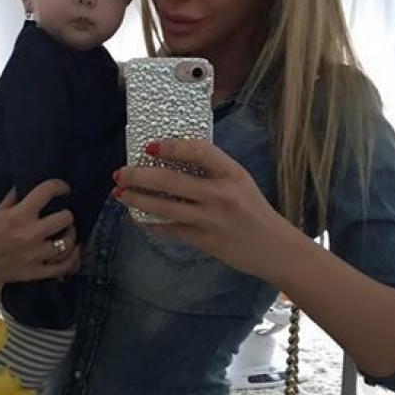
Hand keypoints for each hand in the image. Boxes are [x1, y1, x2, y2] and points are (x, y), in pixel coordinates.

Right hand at [0, 180, 80, 284]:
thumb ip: (12, 199)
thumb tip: (24, 186)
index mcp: (19, 215)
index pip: (47, 192)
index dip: (59, 186)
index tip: (63, 189)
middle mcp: (31, 233)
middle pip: (65, 218)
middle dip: (66, 214)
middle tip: (63, 215)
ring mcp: (35, 254)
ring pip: (67, 242)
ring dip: (70, 235)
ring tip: (67, 233)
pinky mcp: (35, 272)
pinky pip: (62, 267)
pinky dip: (72, 259)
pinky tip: (74, 252)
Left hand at [113, 139, 298, 283]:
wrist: (274, 248)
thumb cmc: (254, 210)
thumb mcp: (240, 181)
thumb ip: (212, 170)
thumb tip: (172, 158)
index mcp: (231, 173)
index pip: (198, 151)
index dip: (171, 146)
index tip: (150, 146)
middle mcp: (220, 194)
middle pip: (170, 180)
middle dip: (139, 176)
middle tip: (121, 173)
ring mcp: (210, 219)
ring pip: (164, 207)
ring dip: (137, 200)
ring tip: (120, 194)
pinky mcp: (203, 240)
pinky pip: (169, 229)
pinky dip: (151, 223)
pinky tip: (139, 217)